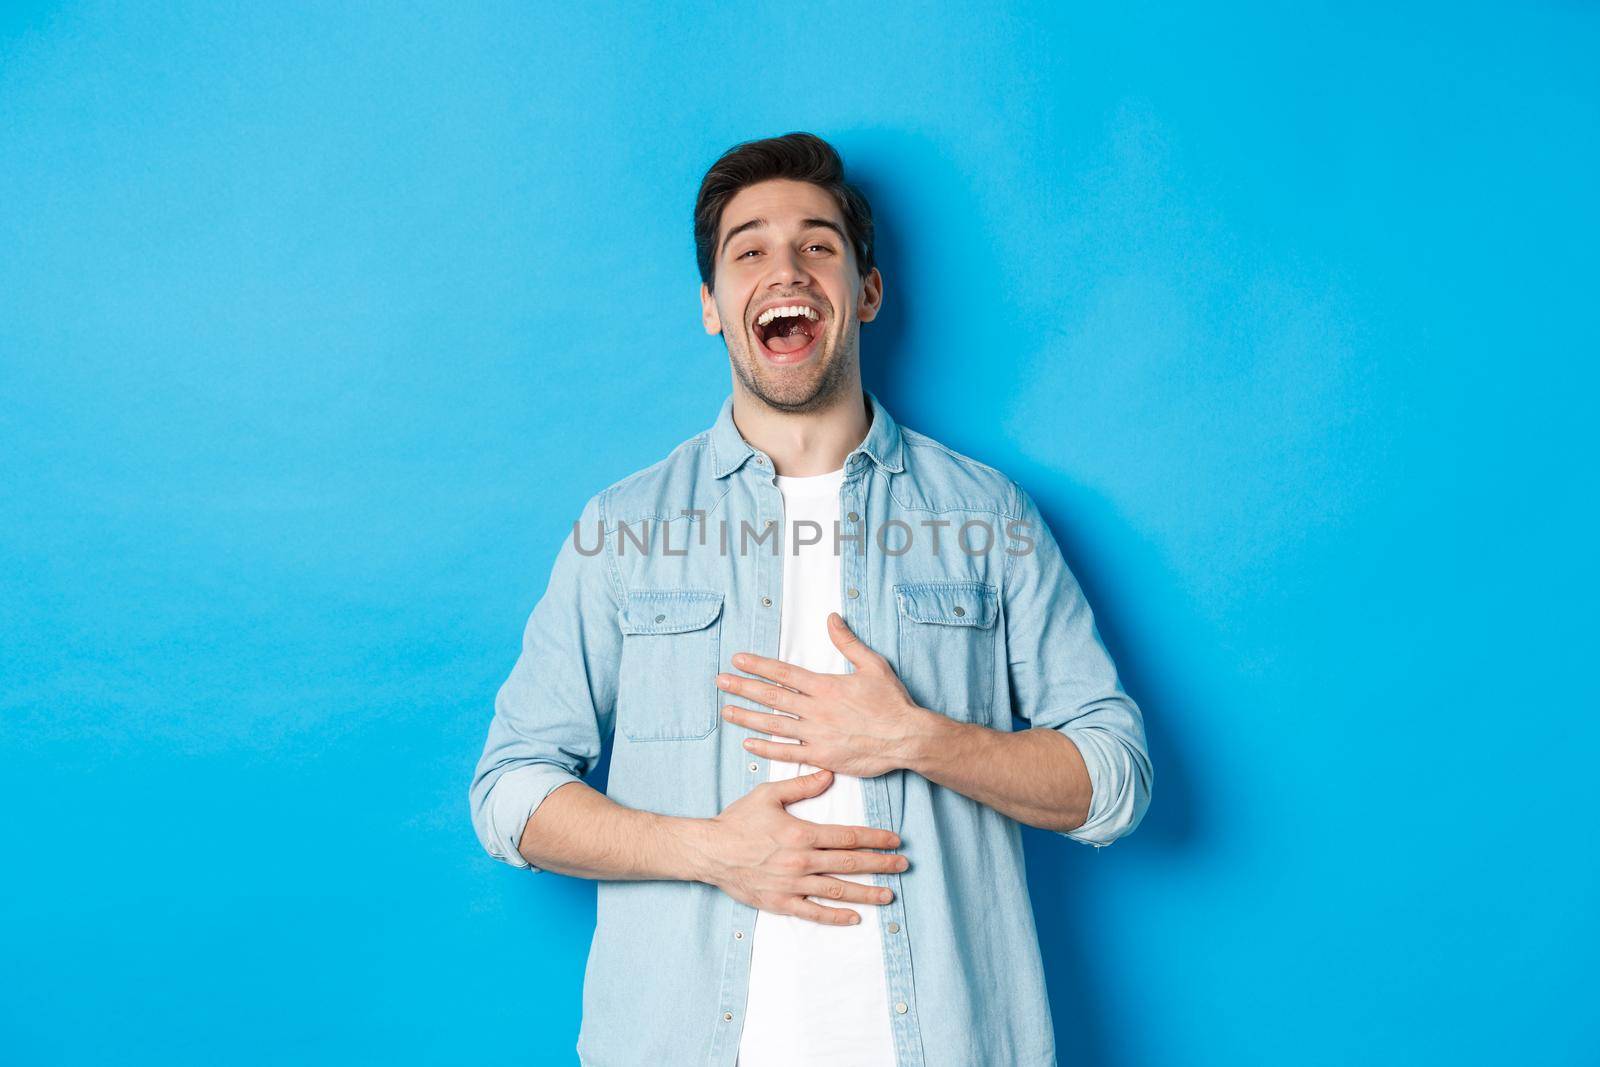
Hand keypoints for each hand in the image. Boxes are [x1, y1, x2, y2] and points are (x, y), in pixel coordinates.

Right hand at [700, 768, 908, 925]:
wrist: (709, 851)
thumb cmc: (737, 821)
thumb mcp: (768, 794)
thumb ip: (801, 785)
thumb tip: (829, 775)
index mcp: (802, 834)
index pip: (848, 837)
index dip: (876, 839)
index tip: (895, 841)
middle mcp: (801, 861)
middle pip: (850, 863)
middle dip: (881, 865)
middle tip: (903, 866)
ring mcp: (791, 885)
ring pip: (837, 890)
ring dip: (866, 893)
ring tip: (888, 894)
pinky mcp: (780, 902)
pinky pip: (813, 912)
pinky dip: (835, 916)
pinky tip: (855, 918)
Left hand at [716, 612, 934, 778]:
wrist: (907, 737)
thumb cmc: (892, 702)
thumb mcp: (873, 665)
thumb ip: (848, 642)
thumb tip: (832, 618)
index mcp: (825, 686)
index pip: (783, 673)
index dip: (758, 665)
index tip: (738, 660)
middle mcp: (816, 710)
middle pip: (771, 697)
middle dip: (743, 688)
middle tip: (721, 681)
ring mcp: (816, 735)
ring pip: (773, 725)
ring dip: (747, 717)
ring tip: (726, 711)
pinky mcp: (821, 756)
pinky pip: (787, 753)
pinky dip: (765, 749)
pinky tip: (748, 743)